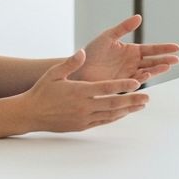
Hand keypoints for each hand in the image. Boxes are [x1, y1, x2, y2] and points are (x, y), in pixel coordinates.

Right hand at [21, 50, 149, 132]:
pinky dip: (115, 117)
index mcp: (79, 91)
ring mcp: (83, 118)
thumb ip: (71, 63)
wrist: (30, 113)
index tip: (136, 83)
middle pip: (113, 104)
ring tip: (141, 105)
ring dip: (127, 110)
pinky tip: (124, 113)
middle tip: (147, 97)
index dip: (122, 86)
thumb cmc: (42, 91)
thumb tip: (83, 52)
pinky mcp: (81, 126)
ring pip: (110, 115)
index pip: (105, 88)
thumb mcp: (54, 73)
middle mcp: (83, 106)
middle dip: (132, 100)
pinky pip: (102, 122)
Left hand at [73, 15, 178, 83]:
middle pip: (153, 61)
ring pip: (147, 72)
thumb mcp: (108, 36)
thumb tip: (139, 17)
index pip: (152, 49)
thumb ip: (123, 28)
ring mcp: (128, 74)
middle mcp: (132, 63)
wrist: (79, 69)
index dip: (164, 48)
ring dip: (157, 70)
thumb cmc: (92, 52)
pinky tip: (147, 74)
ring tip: (167, 67)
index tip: (177, 48)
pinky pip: (134, 81)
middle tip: (176, 59)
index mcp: (131, 50)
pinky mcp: (122, 84)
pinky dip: (142, 78)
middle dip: (165, 60)